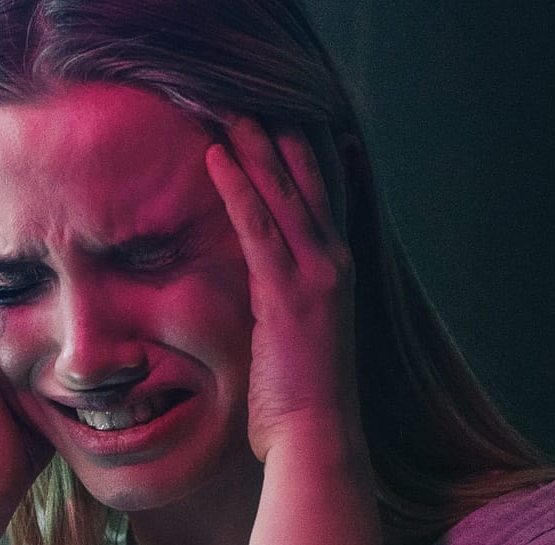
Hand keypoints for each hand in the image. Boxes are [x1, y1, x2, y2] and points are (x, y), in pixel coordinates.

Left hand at [205, 117, 364, 464]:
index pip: (326, 196)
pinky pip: (259, 227)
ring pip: (286, 193)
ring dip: (257, 145)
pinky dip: (239, 187)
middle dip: (281, 133)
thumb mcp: (296, 340)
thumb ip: (284, 303)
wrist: (318, 441)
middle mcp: (335, 264)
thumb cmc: (300, 402)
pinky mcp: (289, 295)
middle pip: (309, 180)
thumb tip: (265, 290)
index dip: (309, 152)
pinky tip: (217, 155)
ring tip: (229, 106)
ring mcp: (317, 277)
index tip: (290, 113)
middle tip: (252, 93)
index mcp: (337, 272)